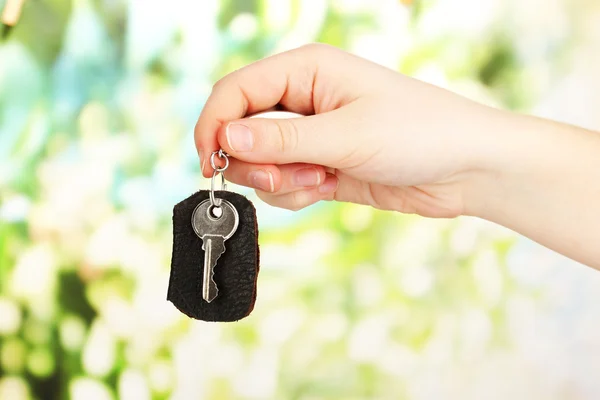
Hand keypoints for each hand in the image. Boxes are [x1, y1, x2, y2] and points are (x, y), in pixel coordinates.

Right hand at [195, 44, 508, 216]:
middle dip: (254, 162)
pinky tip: (327, 188)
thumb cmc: (419, 133)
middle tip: (284, 178)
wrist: (465, 168)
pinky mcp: (321, 165)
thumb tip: (226, 140)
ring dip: (280, 180)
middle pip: (241, 129)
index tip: (210, 164)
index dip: (215, 126)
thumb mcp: (347, 135)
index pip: (235, 91)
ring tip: (321, 181)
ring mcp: (312, 135)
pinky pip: (284, 183)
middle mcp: (303, 99)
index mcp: (306, 70)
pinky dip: (295, 193)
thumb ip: (283, 140)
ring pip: (260, 162)